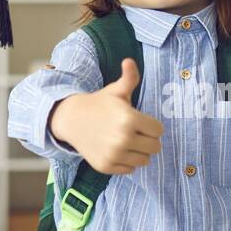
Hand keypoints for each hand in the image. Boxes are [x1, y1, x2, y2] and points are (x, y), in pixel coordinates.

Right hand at [49, 58, 163, 174]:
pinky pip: (130, 169)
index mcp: (129, 119)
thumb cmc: (99, 103)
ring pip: (144, 160)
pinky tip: (117, 150)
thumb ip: (129, 77)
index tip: (141, 121)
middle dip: (148, 139)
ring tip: (126, 140)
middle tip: (135, 132)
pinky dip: (127, 161)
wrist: (71, 119)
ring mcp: (114, 155)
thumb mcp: (116, 90)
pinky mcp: (107, 166)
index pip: (158, 130)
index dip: (152, 125)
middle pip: (155, 147)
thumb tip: (129, 60)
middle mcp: (123, 139)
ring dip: (139, 151)